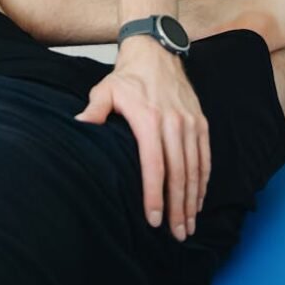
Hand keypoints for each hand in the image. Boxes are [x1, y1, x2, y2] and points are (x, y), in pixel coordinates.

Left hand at [74, 37, 210, 241]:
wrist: (155, 50)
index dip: (154, 195)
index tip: (153, 219)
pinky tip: (199, 198)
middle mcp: (173, 123)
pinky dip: (204, 180)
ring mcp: (190, 122)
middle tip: (176, 233)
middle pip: (179, 173)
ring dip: (193, 199)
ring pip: (195, 168)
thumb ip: (94, 110)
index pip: (154, 165)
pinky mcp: (201, 121)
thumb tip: (79, 127)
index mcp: (149, 118)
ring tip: (189, 224)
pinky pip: (205, 156)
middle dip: (178, 207)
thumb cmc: (128, 75)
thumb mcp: (105, 89)